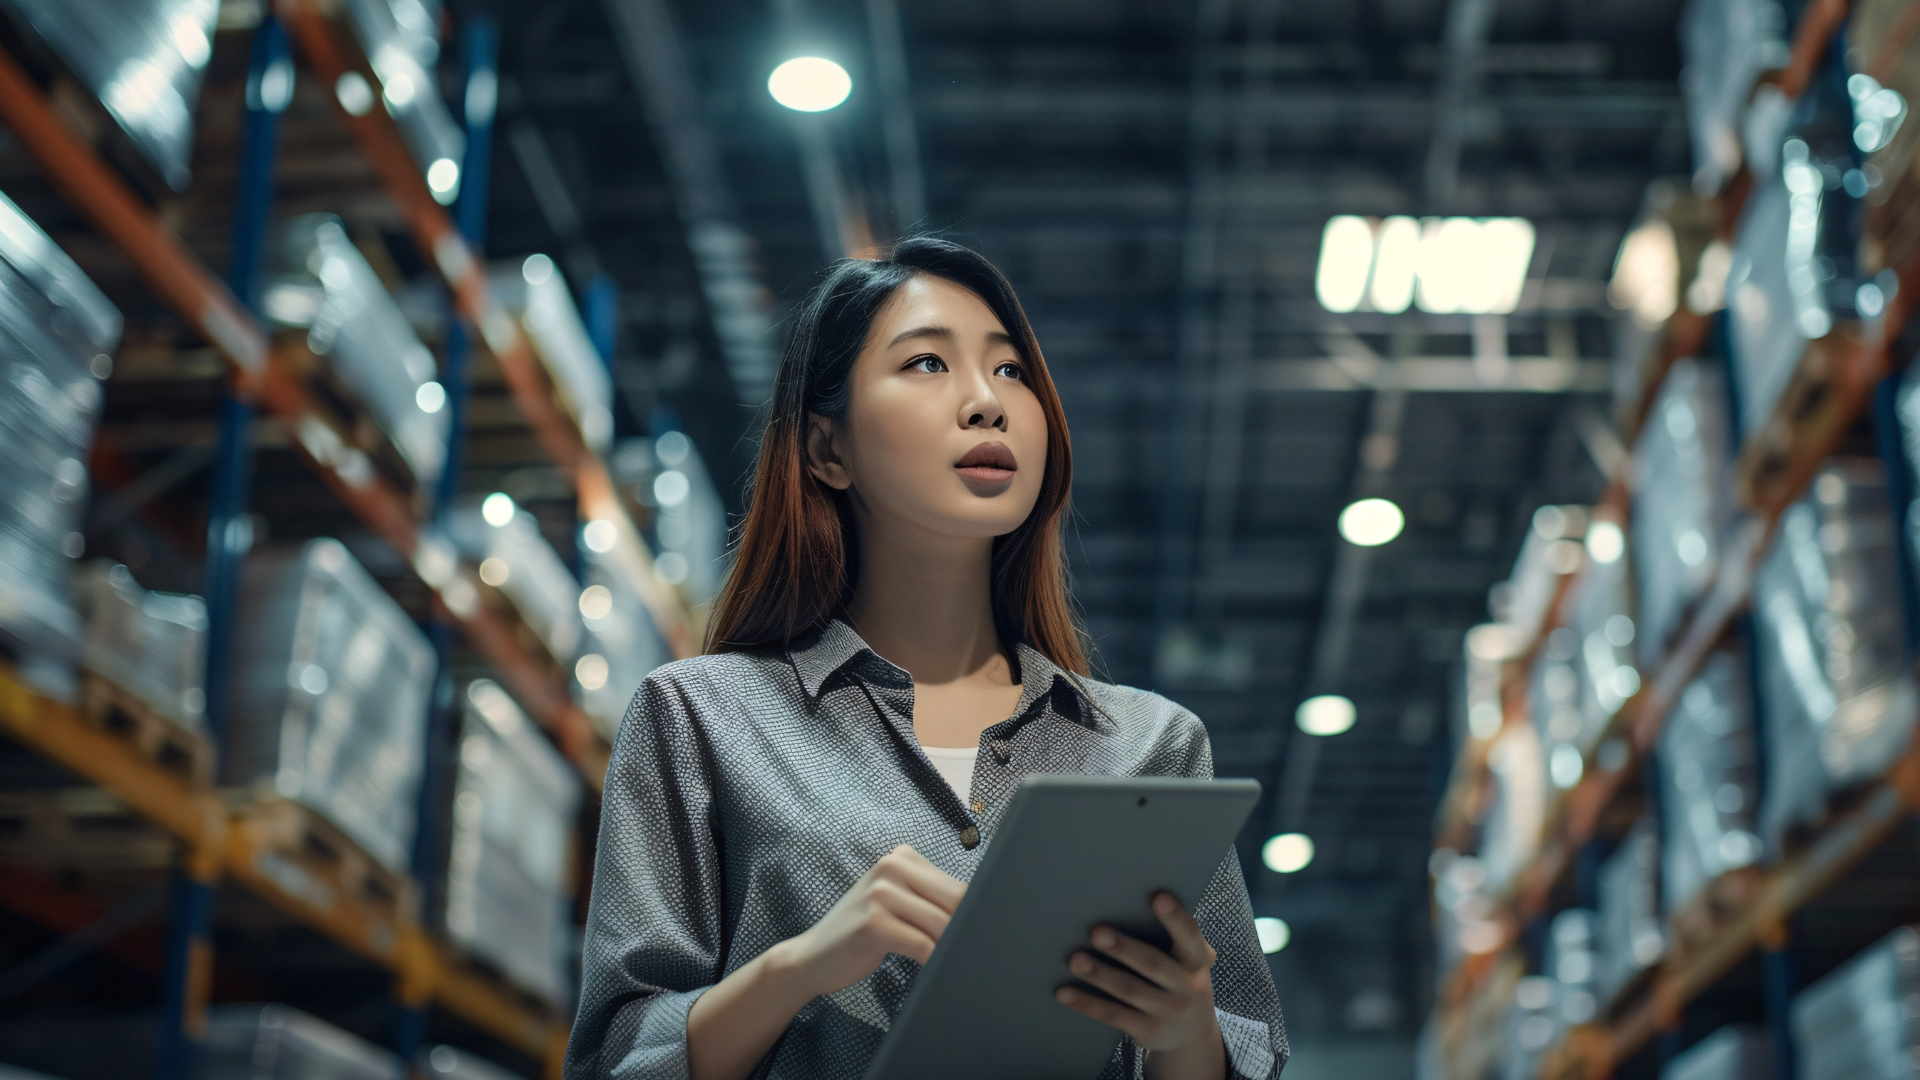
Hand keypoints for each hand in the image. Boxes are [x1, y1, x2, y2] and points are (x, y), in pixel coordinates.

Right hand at [776, 845, 966, 997]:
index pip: (958, 885)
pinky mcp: (873, 922)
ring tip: (957, 963)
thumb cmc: (863, 933)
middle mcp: (890, 866)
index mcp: (901, 857)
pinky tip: (934, 970)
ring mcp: (880, 892)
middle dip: (968, 929)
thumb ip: (930, 901)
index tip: (985, 935)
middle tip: (976, 952)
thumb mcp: (896, 904)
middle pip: (955, 900)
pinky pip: (922, 944)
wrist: (812, 957)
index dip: (976, 913)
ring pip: (941, 923)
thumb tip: (984, 915)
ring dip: (953, 948)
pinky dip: (934, 960)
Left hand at [1054, 892, 1225, 1079]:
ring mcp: (1168, 1012)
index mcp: (1197, 962)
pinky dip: (1086, 1003)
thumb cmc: (1180, 983)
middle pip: (1153, 965)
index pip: (1190, 936)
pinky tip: (1064, 992)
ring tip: (1074, 960)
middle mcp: (1188, 988)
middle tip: (1097, 932)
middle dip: (1124, 949)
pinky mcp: (1147, 1032)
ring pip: (1129, 990)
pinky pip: (1112, 1015)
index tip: (1157, 897)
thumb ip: (1177, 938)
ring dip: (1099, 974)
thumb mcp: (1189, 963)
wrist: (1191, 1039)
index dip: (1175, 918)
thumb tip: (1143, 900)